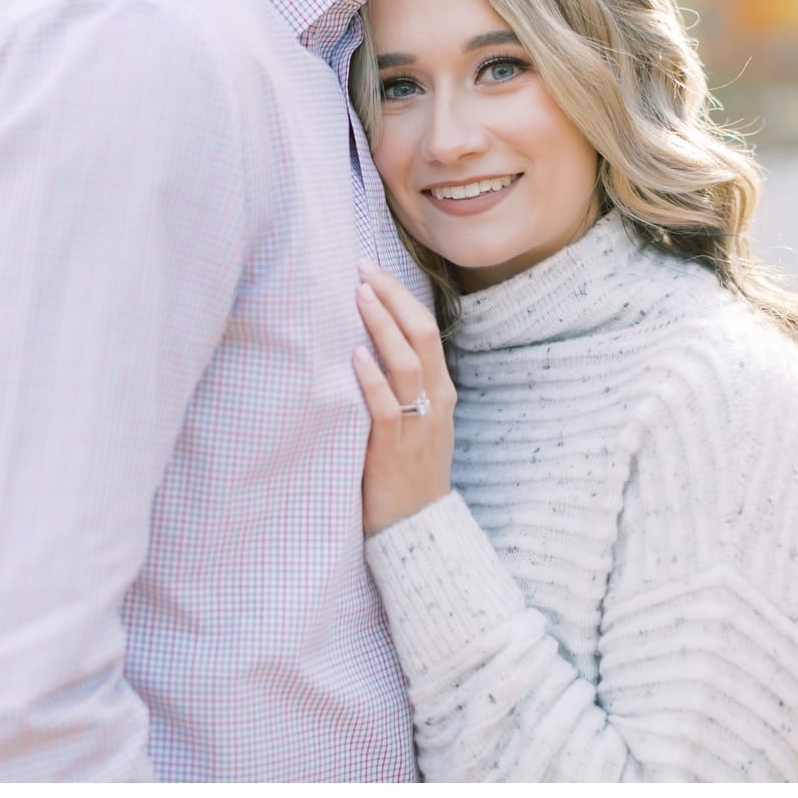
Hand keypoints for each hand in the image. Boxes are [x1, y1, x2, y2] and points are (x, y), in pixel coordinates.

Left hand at [352, 259, 454, 536]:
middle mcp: (435, 401)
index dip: (401, 297)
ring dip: (382, 327)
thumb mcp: (417, 421)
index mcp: (441, 390)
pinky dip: (373, 379)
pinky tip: (356, 357)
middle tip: (364, 269)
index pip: (427, 329)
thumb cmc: (409, 470)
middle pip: (422, 335)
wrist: (419, 528)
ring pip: (408, 363)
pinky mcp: (395, 450)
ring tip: (360, 297)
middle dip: (393, 298)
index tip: (373, 271)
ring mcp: (419, 424)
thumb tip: (370, 343)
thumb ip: (403, 385)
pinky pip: (387, 408)